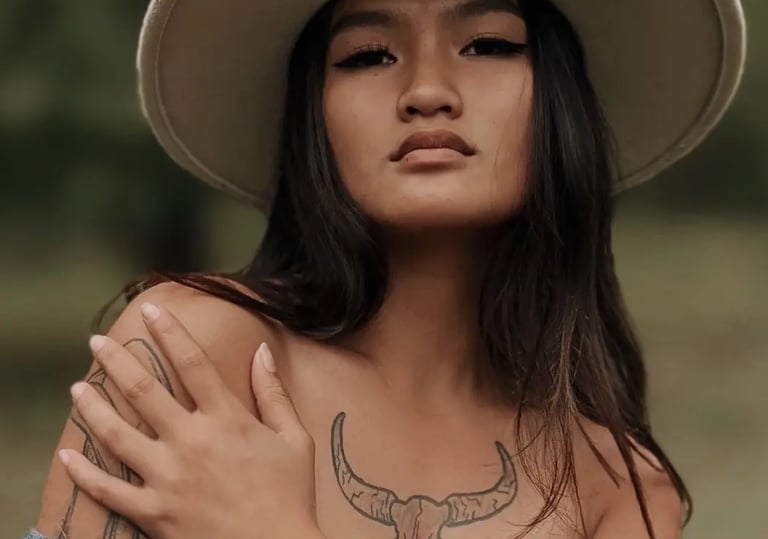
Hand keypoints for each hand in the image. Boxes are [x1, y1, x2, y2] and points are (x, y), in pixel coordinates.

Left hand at [59, 302, 320, 538]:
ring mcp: (168, 477)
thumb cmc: (290, 495)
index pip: (193, 364)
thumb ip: (274, 393)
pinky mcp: (154, 511)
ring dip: (93, 408)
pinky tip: (68, 456)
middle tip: (97, 341)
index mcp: (227, 420)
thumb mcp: (295, 439)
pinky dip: (86, 475)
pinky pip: (110, 491)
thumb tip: (262, 351)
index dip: (171, 333)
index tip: (152, 311)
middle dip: (117, 361)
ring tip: (76, 388)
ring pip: (118, 435)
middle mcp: (191, 441)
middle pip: (144, 390)